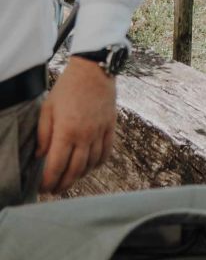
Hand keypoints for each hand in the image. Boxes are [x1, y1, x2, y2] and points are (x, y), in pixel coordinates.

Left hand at [37, 56, 118, 192]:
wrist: (94, 69)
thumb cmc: (67, 87)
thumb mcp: (47, 107)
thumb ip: (43, 134)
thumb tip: (41, 156)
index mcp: (66, 131)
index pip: (56, 166)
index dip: (49, 182)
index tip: (43, 188)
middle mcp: (85, 135)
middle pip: (75, 171)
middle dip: (63, 185)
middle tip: (55, 190)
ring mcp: (100, 132)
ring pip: (91, 165)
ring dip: (79, 177)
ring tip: (70, 180)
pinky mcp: (110, 127)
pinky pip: (106, 152)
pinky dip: (97, 164)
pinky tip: (89, 166)